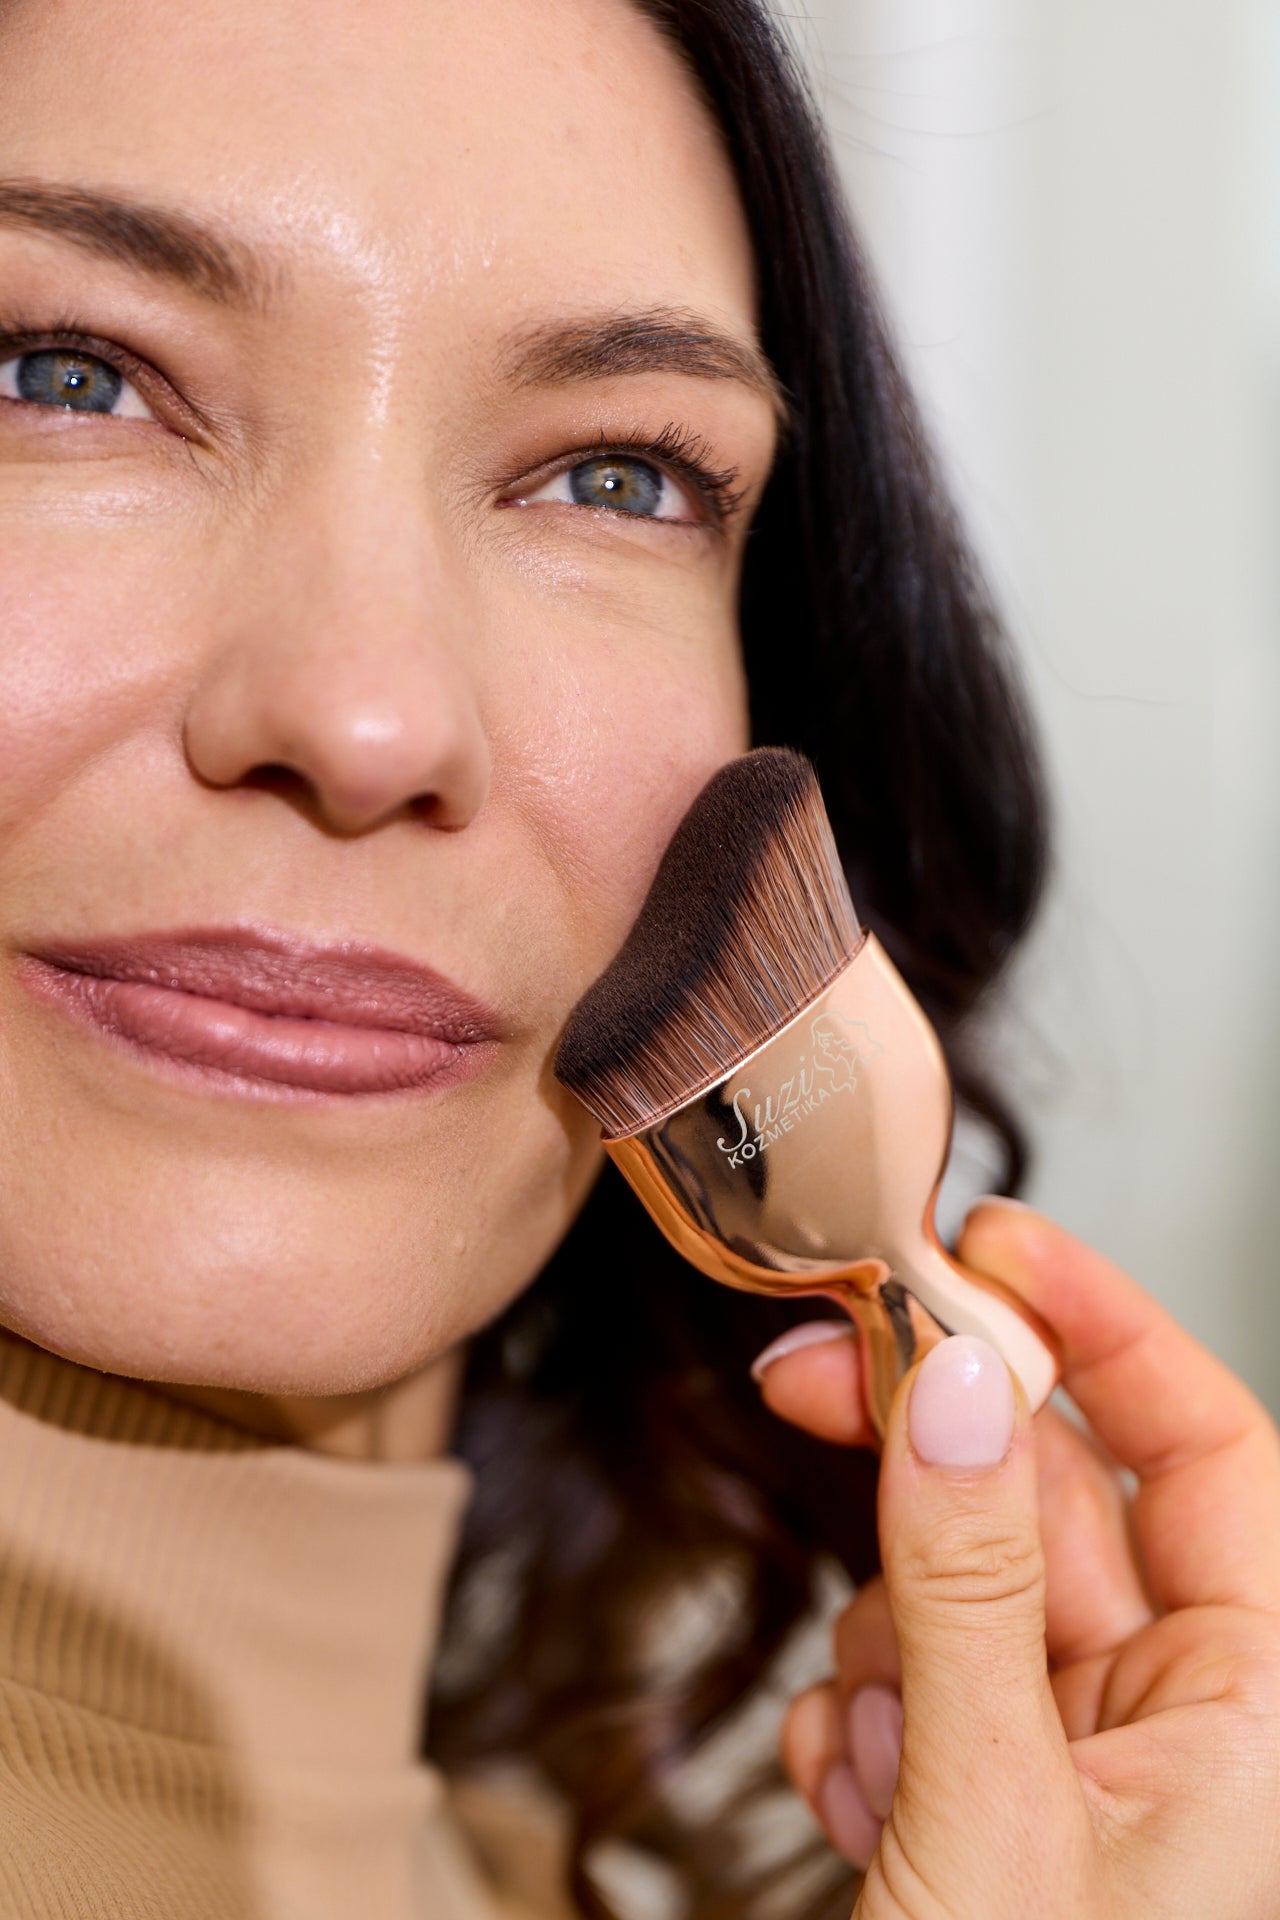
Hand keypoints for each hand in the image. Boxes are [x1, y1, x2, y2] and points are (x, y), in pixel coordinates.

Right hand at [754, 1199, 1279, 1918]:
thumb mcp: (992, 1821)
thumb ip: (972, 1590)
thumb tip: (960, 1384)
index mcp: (1267, 1718)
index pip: (1216, 1452)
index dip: (1111, 1326)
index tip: (989, 1242)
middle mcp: (1195, 1729)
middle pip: (1063, 1503)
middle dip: (936, 1454)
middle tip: (815, 1366)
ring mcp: (1091, 1770)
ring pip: (969, 1594)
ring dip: (886, 1642)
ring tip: (871, 1762)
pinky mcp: (1002, 1810)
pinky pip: (921, 1685)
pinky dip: (867, 1720)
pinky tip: (857, 1809)